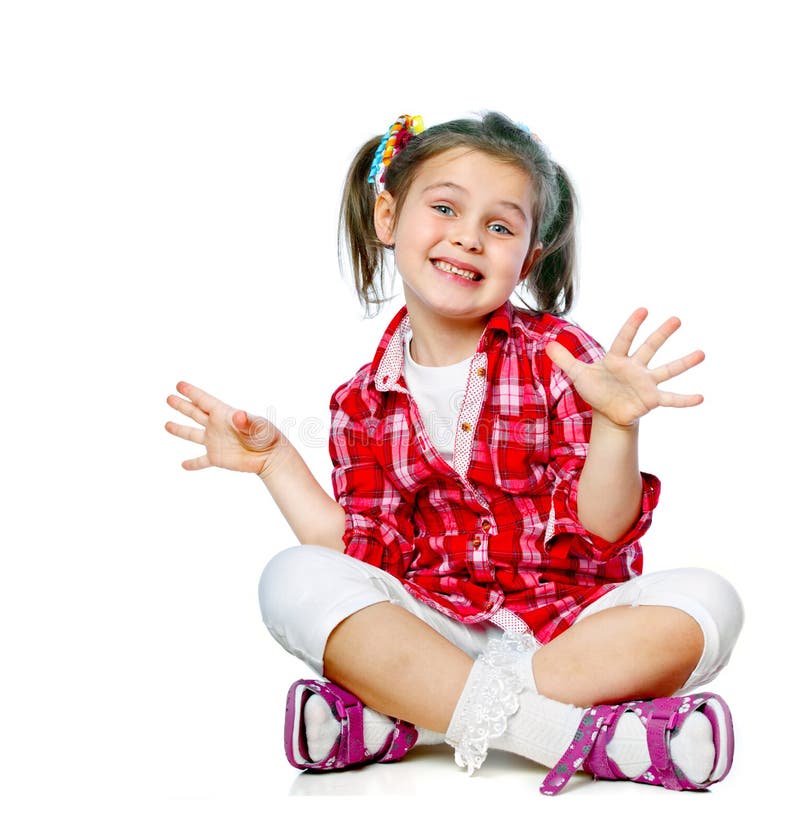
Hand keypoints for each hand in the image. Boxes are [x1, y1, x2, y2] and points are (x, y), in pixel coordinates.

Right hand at [165, 381, 281, 472]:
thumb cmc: (267, 437)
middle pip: (195, 413)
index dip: (192, 393)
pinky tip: (183, 465)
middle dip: (182, 405)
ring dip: (179, 430)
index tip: (179, 385)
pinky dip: (193, 463)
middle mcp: (217, 427)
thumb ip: (246, 420)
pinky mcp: (217, 458)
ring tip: (166, 425)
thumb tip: (238, 415)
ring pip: (192, 435)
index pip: (204, 401)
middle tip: (169, 398)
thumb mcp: (257, 426)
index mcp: (223, 415)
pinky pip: (201, 461)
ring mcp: (215, 442)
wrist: (271, 457)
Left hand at [545, 308, 704, 426]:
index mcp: (617, 359)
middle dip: (661, 334)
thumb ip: (565, 359)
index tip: (643, 310)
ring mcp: (646, 382)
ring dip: (683, 362)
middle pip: (650, 347)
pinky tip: (701, 398)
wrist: (608, 411)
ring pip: (667, 369)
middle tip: (676, 319)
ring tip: (701, 353)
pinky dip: (685, 399)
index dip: (632, 325)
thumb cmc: (596, 389)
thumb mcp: (578, 374)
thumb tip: (546, 344)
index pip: (624, 339)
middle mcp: (635, 367)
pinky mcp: (652, 399)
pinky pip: (671, 398)